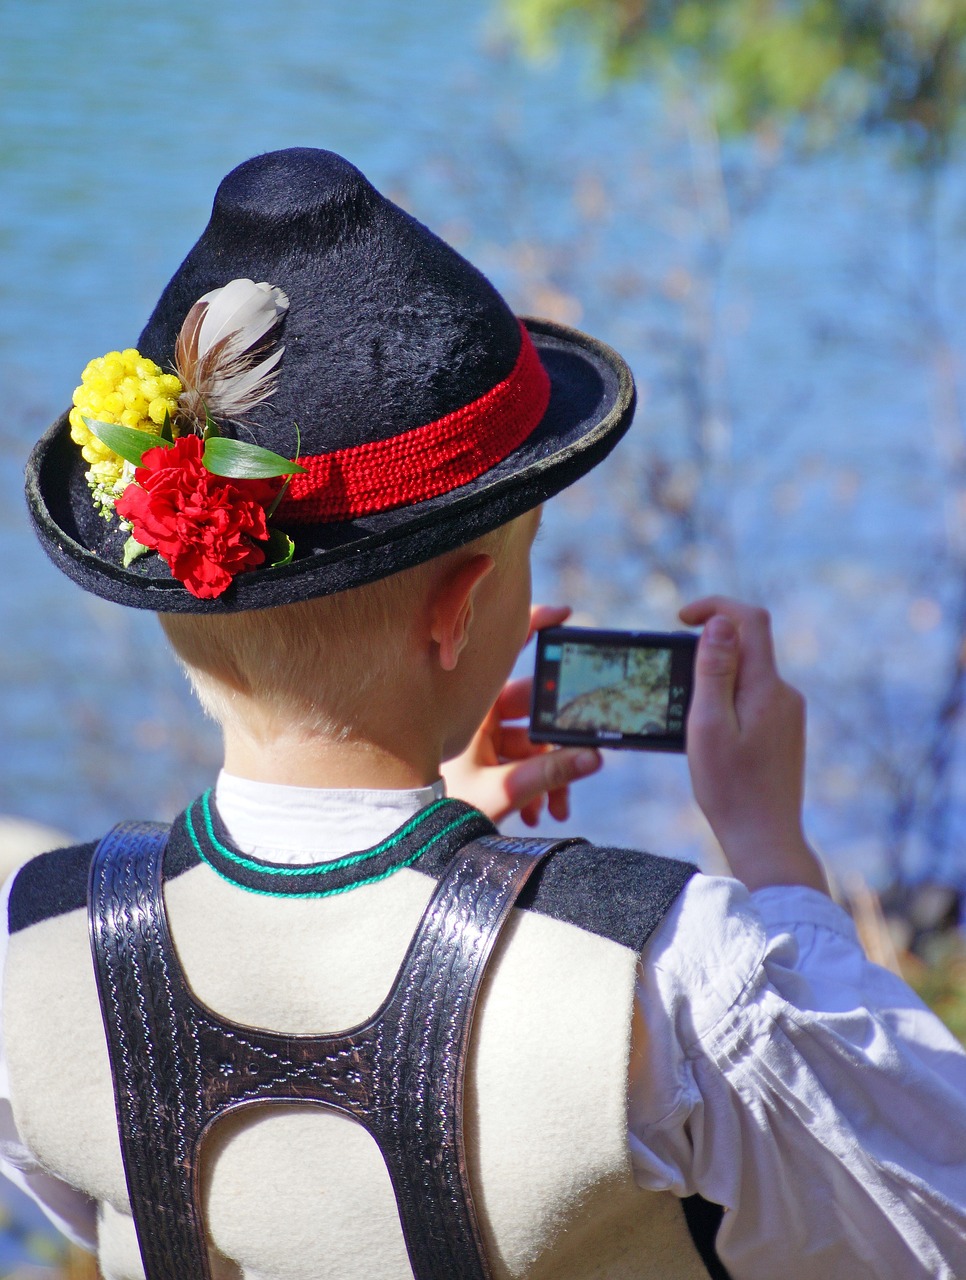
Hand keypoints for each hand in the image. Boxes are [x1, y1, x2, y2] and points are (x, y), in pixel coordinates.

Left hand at [441, 605, 601, 825]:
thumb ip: (550, 774)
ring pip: (532, 743)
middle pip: (534, 711)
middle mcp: (477, 717)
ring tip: (554, 810)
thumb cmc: (439, 812)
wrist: (414, 845)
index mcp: (472, 709)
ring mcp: (483, 739)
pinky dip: (536, 785)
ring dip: (549, 775)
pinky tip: (539, 814)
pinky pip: (522, 762)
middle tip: (581, 763)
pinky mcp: (487, 761)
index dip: (533, 627)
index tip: (564, 615)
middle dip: (559, 744)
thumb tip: (595, 756)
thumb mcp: (502, 792)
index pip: (503, 655)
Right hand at [679, 597, 827, 893]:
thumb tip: (720, 623)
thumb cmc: (730, 788)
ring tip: (690, 720)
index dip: (716, 607)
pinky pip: (753, 698)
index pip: (750, 620)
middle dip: (708, 649)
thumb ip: (714, 671)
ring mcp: (788, 713)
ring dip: (716, 680)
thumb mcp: (709, 725)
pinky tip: (711, 737)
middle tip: (674, 681)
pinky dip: (727, 701)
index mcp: (767, 687)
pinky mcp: (784, 731)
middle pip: (748, 646)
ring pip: (748, 674)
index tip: (681, 618)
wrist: (765, 838)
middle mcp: (784, 694)